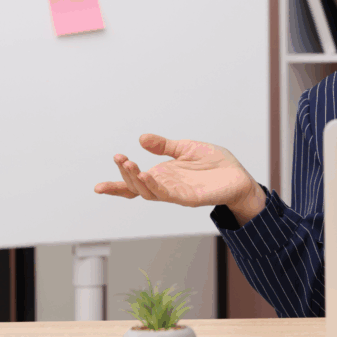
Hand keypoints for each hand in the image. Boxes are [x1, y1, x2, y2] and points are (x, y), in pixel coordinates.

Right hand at [95, 134, 257, 208]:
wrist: (238, 175)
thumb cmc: (215, 163)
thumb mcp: (186, 148)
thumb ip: (164, 146)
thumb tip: (142, 138)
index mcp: (163, 175)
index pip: (135, 182)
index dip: (117, 185)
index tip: (99, 184)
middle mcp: (166, 186)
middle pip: (137, 187)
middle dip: (125, 175)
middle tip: (120, 159)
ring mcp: (176, 193)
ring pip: (150, 192)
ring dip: (138, 180)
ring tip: (131, 165)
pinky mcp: (189, 197)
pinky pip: (168, 194)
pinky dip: (156, 186)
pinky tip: (149, 176)